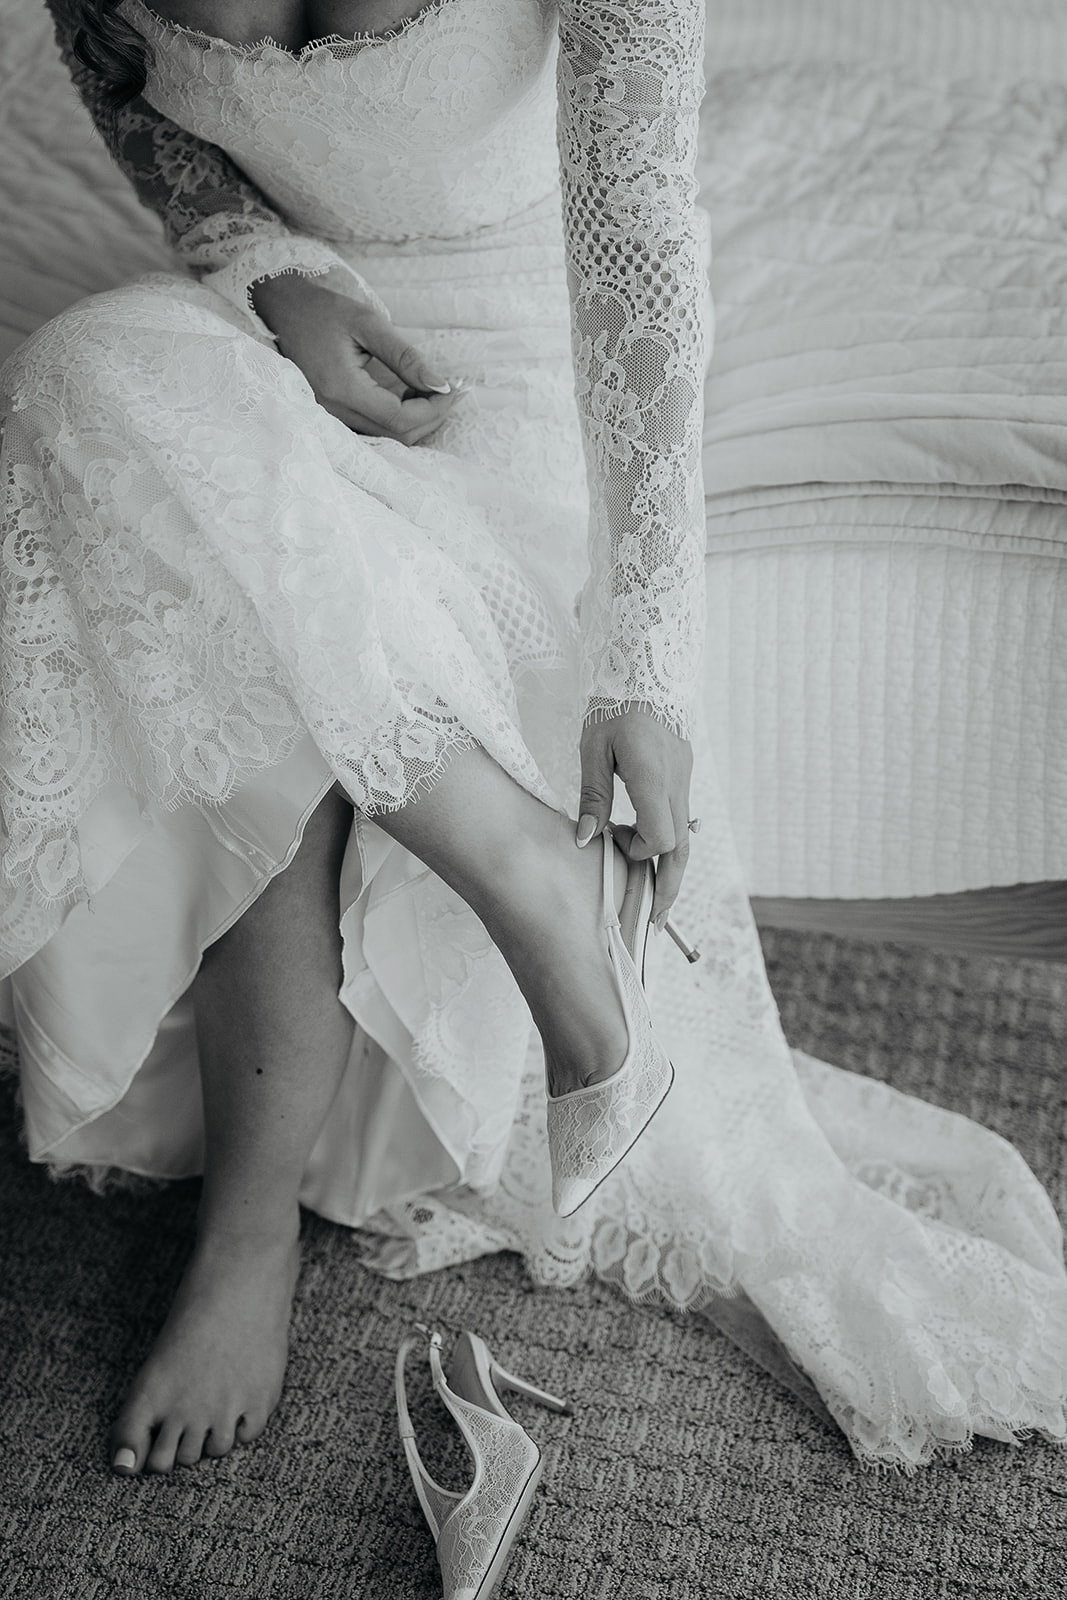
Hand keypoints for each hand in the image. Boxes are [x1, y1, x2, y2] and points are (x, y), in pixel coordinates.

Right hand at [251, 273, 455, 443]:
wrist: (283, 311)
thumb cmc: (324, 311)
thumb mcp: (368, 323)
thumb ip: (406, 356)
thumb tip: (442, 385)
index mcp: (342, 389)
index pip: (399, 419)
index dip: (433, 410)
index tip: (453, 388)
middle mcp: (333, 411)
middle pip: (396, 435)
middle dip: (430, 417)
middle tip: (449, 390)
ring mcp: (330, 417)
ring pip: (387, 437)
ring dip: (417, 420)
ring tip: (434, 392)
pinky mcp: (332, 415)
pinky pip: (373, 429)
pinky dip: (399, 419)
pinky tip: (411, 397)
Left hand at [576, 709, 693, 923]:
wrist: (645, 669)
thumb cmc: (613, 705)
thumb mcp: (593, 748)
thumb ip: (592, 795)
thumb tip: (585, 840)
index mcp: (654, 777)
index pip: (660, 838)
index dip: (638, 855)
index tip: (613, 848)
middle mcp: (677, 782)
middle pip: (682, 849)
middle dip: (668, 888)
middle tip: (656, 923)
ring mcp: (685, 778)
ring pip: (686, 837)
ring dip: (670, 870)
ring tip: (656, 900)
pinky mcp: (683, 774)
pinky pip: (681, 818)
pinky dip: (669, 843)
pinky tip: (651, 852)